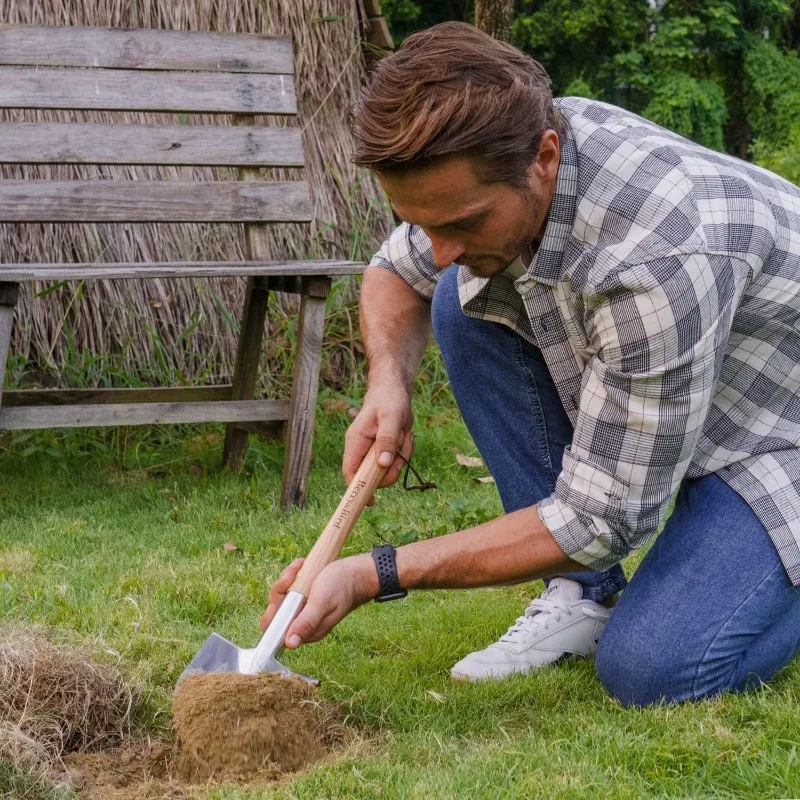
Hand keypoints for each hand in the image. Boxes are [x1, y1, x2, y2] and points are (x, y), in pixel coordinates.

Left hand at [259, 555, 378, 647]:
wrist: (356, 572)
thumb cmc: (341, 586)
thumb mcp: (322, 602)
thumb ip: (307, 622)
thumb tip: (290, 644)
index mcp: (308, 632)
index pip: (277, 629)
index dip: (274, 611)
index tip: (284, 591)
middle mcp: (303, 623)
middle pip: (276, 610)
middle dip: (281, 589)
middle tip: (293, 574)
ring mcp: (303, 609)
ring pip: (282, 596)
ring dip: (287, 578)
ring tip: (299, 565)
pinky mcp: (304, 598)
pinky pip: (289, 588)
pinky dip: (292, 575)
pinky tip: (301, 565)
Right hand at [343, 381, 413, 492]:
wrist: (395, 390)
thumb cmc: (389, 400)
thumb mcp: (391, 418)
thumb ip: (387, 440)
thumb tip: (382, 464)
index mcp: (356, 441)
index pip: (350, 472)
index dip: (357, 489)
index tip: (370, 502)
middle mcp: (361, 449)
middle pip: (373, 475)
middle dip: (391, 469)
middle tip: (400, 455)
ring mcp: (373, 450)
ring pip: (388, 468)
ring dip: (401, 456)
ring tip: (404, 435)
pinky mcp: (385, 449)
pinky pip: (397, 460)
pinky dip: (405, 451)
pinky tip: (405, 435)